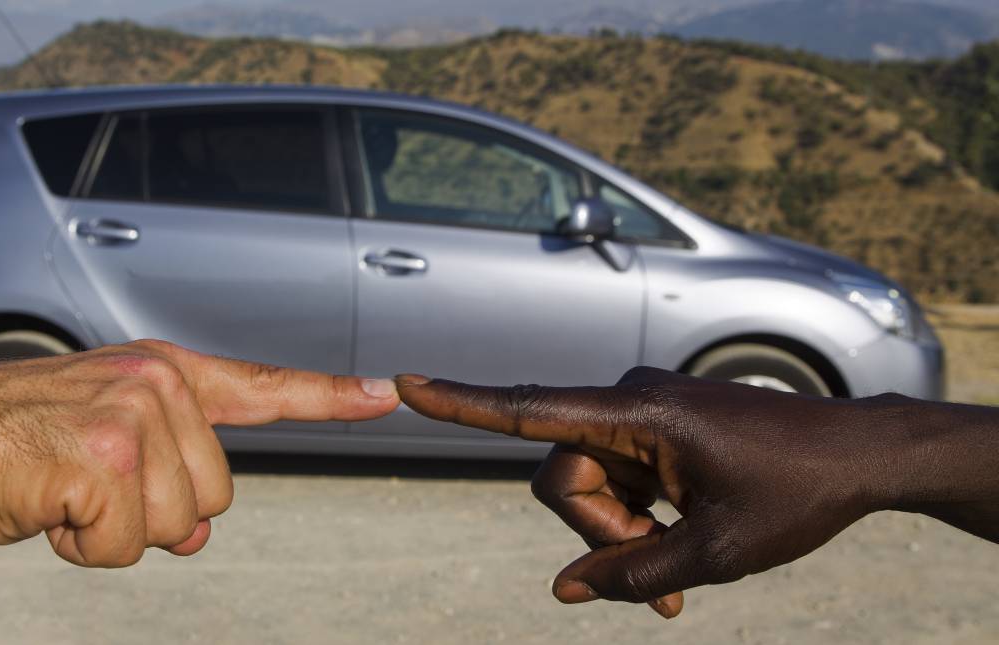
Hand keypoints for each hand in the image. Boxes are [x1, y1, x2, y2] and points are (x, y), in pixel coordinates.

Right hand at [0, 340, 399, 565]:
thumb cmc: (16, 444)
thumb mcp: (104, 445)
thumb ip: (165, 478)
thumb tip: (197, 536)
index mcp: (165, 373)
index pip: (263, 387)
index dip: (329, 396)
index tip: (387, 392)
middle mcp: (159, 384)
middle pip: (213, 498)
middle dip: (150, 513)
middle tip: (83, 481)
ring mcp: (134, 416)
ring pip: (174, 527)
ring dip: (112, 532)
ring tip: (60, 488)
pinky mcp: (105, 458)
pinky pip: (122, 547)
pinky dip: (80, 547)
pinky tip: (45, 504)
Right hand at [396, 368, 920, 618]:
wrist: (860, 456)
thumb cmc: (794, 496)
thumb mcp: (715, 554)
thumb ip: (632, 573)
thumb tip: (562, 591)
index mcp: (639, 413)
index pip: (531, 410)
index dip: (462, 404)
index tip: (405, 384)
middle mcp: (628, 400)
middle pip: (563, 477)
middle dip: (599, 536)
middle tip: (659, 587)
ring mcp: (640, 411)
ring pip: (589, 484)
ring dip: (621, 535)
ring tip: (677, 581)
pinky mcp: (654, 425)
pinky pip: (618, 475)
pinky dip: (636, 518)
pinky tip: (678, 547)